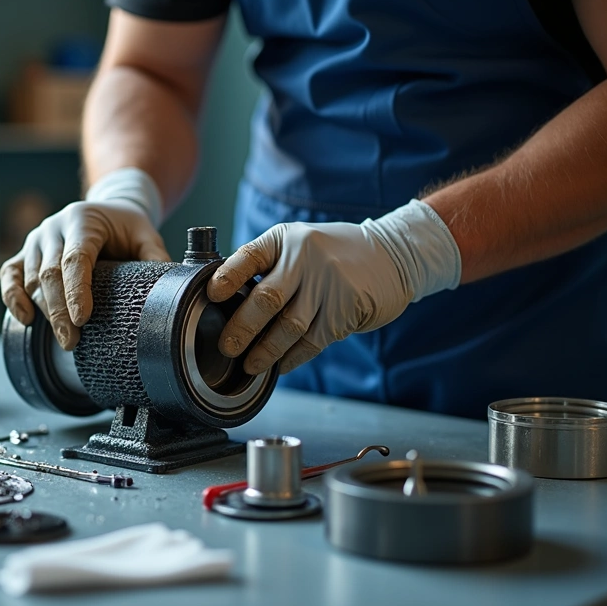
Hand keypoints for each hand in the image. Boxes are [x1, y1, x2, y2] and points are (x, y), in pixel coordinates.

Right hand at [0, 198, 168, 349]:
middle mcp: (53, 228)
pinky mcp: (24, 253)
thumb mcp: (146, 235)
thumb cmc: (124, 226)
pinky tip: (25, 319)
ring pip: (30, 278)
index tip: (82, 319)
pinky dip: (12, 297)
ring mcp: (35, 240)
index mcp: (82, 220)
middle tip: (72, 341)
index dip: (76, 290)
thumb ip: (155, 258)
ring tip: (64, 339)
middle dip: (59, 310)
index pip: (74, 257)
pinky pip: (10, 274)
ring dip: (44, 310)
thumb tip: (169, 290)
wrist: (105, 210)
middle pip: (49, 272)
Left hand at [206, 200, 461, 374]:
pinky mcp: (347, 308)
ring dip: (266, 351)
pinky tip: (280, 366)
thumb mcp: (298, 244)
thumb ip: (269, 267)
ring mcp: (328, 284)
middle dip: (242, 328)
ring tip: (250, 365)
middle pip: (267, 298)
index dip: (228, 277)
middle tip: (227, 348)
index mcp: (284, 239)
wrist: (394, 253)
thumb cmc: (333, 254)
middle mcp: (304, 258)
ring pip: (290, 326)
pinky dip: (293, 356)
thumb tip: (227, 303)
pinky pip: (313, 339)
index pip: (249, 256)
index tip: (212, 296)